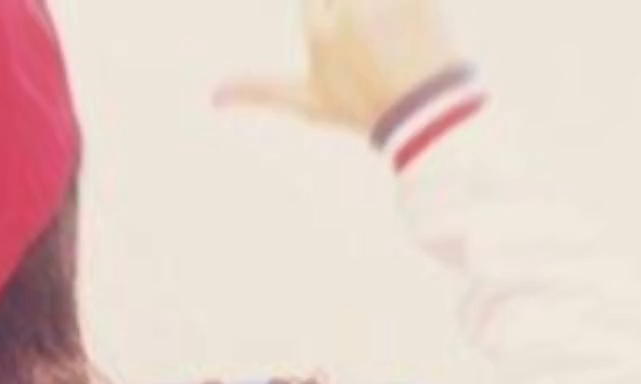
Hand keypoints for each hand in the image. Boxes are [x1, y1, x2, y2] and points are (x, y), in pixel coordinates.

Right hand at [214, 0, 463, 134]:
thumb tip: (215, 96)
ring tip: (376, 35)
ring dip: (374, 13)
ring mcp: (385, 3)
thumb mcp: (307, 102)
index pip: (313, 1)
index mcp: (318, 31)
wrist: (426, 115)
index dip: (326, 11)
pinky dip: (407, 9)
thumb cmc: (362, 108)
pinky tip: (400, 21)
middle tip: (363, 39)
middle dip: (353, 14)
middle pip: (338, 0)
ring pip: (367, 1)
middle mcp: (349, 10)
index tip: (339, 34)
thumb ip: (260, 91)